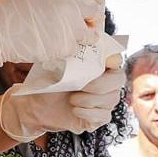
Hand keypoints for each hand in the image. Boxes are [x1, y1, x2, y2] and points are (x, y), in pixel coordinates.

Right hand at [0, 0, 105, 74]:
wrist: (2, 28)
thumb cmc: (19, 11)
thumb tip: (84, 7)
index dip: (92, 2)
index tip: (89, 9)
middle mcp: (73, 5)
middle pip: (96, 13)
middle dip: (90, 21)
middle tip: (79, 25)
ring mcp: (72, 26)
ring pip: (89, 35)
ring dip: (79, 37)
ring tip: (61, 36)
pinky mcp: (67, 45)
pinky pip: (75, 49)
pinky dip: (65, 49)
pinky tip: (51, 43)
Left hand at [0, 49, 124, 141]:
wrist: (39, 104)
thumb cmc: (51, 80)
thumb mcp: (58, 63)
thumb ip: (72, 52)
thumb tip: (83, 39)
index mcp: (100, 64)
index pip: (116, 58)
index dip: (111, 60)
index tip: (100, 64)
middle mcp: (109, 81)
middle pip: (118, 80)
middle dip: (98, 85)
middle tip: (79, 87)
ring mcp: (107, 100)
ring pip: (110, 100)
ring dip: (87, 100)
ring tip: (72, 99)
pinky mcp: (101, 116)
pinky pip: (104, 116)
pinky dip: (87, 113)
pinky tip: (74, 110)